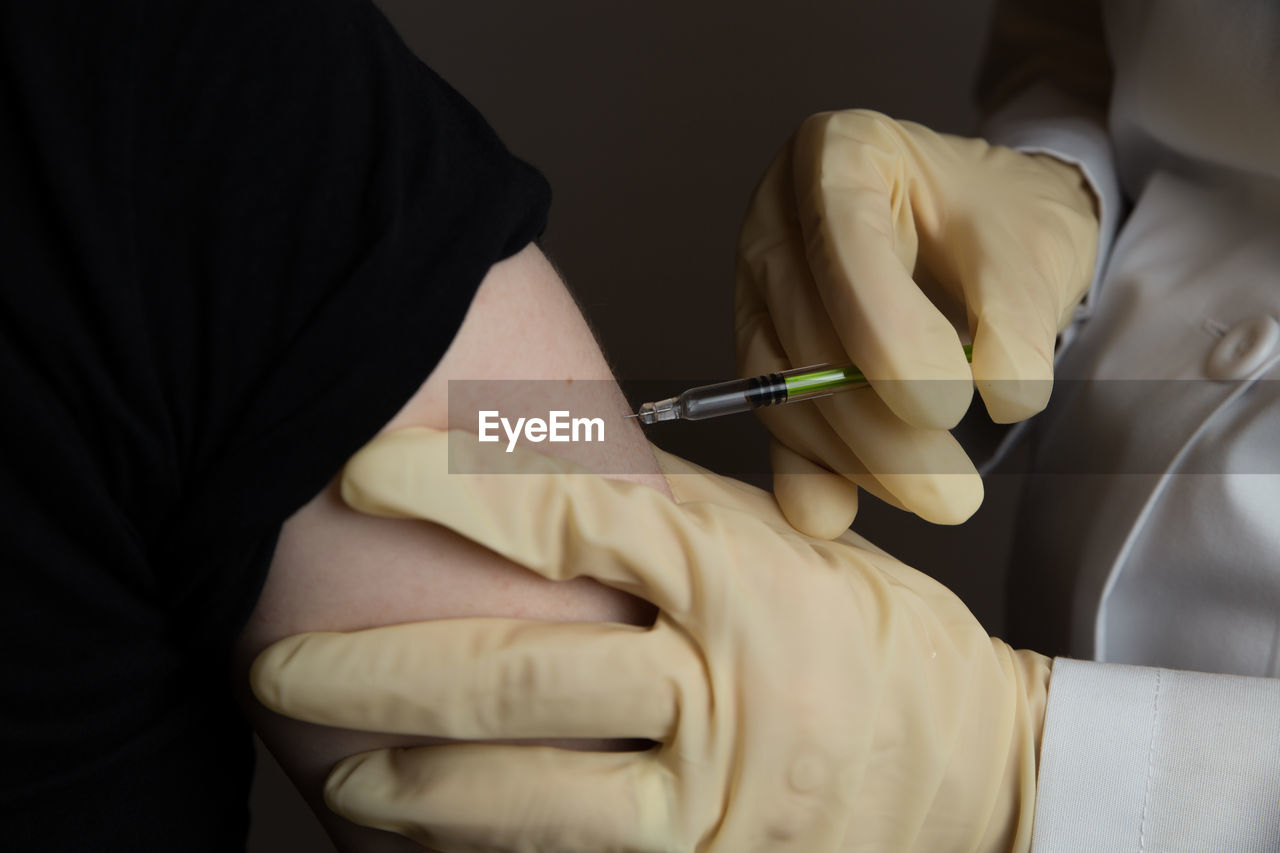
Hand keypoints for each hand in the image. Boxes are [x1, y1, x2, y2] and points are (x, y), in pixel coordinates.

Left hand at [252, 428, 1050, 852]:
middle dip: (377, 675)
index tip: (358, 474)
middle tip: (278, 665)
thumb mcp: (786, 548)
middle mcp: (721, 688)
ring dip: (410, 786)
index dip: (452, 490)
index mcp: (735, 577)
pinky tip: (422, 845)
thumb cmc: (873, 636)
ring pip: (528, 803)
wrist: (980, 767)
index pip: (570, 513)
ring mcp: (716, 800)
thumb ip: (667, 511)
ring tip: (334, 767)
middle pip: (516, 678)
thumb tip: (542, 460)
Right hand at [737, 109, 1097, 535]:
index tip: (949, 408)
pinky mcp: (764, 351)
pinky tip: (838, 512)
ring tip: (937, 498)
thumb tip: (1002, 398)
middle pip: (809, 334)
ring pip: (786, 390)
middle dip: (879, 426)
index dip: (885, 334)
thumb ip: (1019, 314)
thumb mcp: (1032, 245)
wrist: (980, 229)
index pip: (843, 247)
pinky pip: (778, 419)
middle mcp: (777, 219)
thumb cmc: (1000, 219)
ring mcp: (758, 288)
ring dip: (855, 457)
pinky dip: (811, 470)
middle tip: (954, 495)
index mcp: (838, 154)